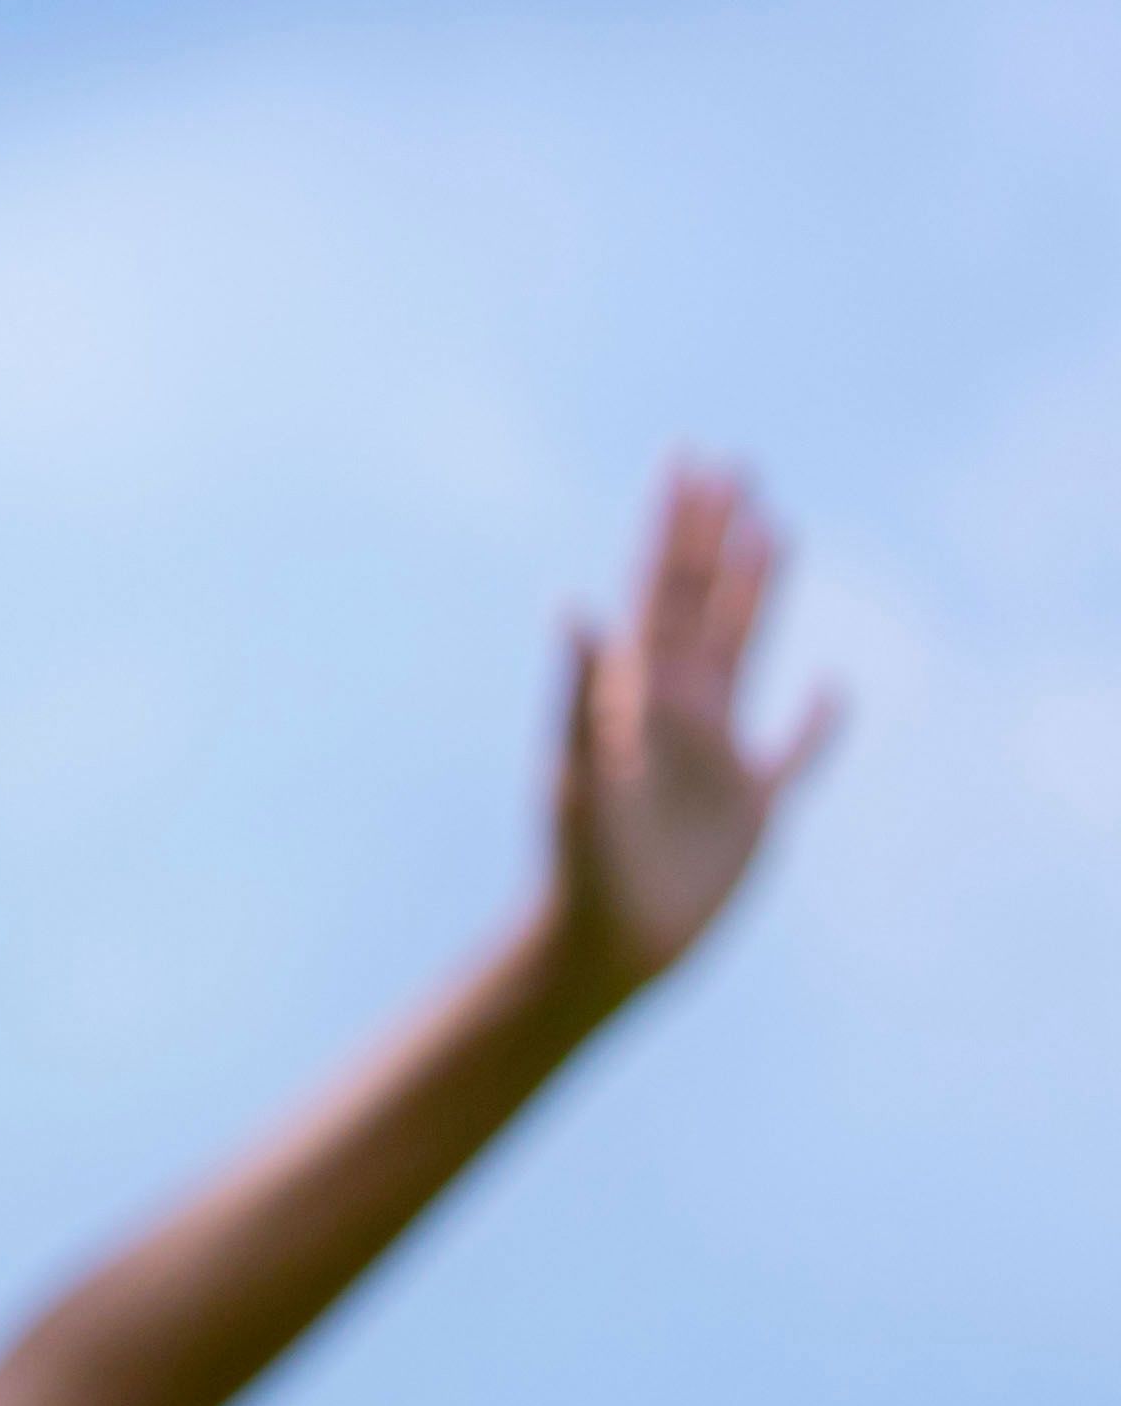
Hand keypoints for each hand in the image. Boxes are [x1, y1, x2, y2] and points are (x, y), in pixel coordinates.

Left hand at [542, 459, 842, 1003]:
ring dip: (758, 592)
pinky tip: (835, 688)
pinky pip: (796, 753)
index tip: (689, 458)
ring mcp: (716, 756)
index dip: (675, 526)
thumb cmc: (580, 866)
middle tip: (735, 467)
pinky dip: (820, 720)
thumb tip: (571, 608)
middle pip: (702, 604)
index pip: (659, 592)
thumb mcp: (581, 775)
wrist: (600, 947)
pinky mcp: (752, 809)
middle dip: (716, 537)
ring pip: (746, 651)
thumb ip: (579, 694)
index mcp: (637, 698)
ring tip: (775, 530)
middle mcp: (677, 714)